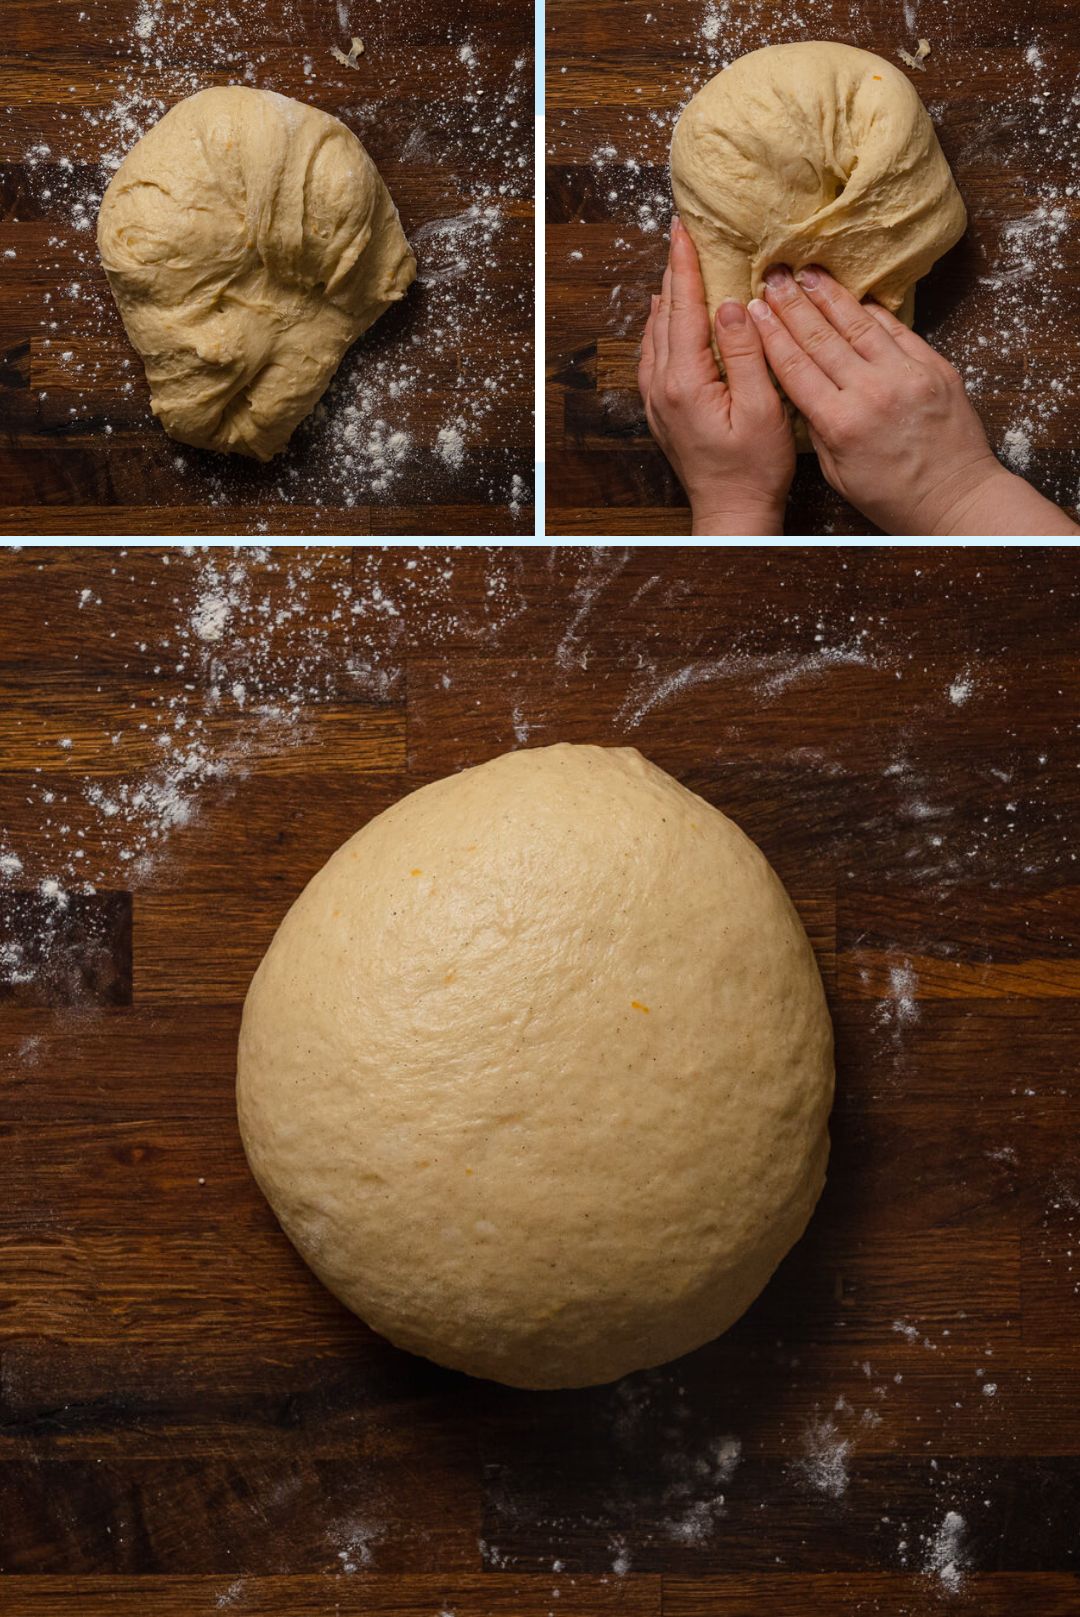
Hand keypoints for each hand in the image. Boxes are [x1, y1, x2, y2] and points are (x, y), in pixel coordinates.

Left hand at [639, 219, 794, 535]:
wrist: (731, 513)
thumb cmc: (754, 469)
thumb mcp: (762, 409)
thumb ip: (746, 354)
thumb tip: (730, 306)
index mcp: (685, 381)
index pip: (684, 309)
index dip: (686, 266)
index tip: (684, 230)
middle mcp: (662, 388)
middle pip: (664, 316)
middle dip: (674, 272)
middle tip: (680, 235)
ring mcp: (658, 402)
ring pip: (655, 335)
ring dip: (666, 298)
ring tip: (676, 267)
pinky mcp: (662, 413)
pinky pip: (653, 357)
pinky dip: (659, 328)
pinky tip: (663, 318)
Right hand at [748, 266, 1077, 535]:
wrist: (955, 497)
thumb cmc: (894, 496)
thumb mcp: (838, 474)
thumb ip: (818, 429)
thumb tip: (801, 388)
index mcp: (840, 423)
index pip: (795, 366)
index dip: (771, 333)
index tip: (754, 309)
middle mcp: (871, 392)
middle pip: (821, 337)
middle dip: (792, 304)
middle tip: (773, 277)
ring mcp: (906, 375)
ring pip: (858, 324)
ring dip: (828, 296)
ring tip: (807, 273)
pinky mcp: (934, 366)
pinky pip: (895, 329)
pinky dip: (871, 311)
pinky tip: (853, 296)